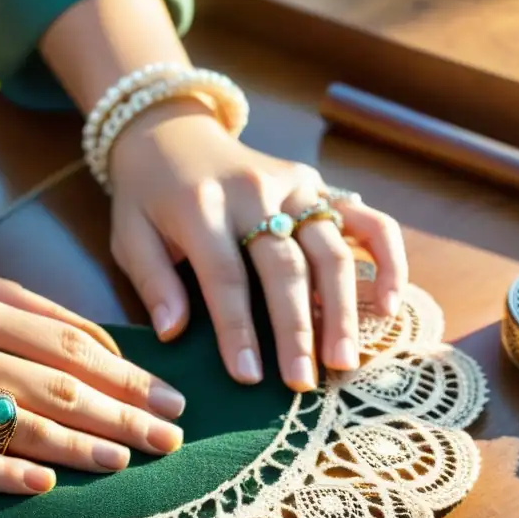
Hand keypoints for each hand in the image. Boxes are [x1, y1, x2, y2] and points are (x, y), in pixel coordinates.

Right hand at [0, 265, 184, 492]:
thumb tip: (69, 344)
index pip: (66, 333)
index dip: (123, 368)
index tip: (162, 394)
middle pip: (60, 376)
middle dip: (126, 408)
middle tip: (174, 434)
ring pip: (24, 418)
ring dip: (87, 444)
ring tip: (132, 463)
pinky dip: (10, 474)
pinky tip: (49, 487)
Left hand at [107, 100, 407, 390]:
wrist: (170, 133)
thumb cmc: (147, 197)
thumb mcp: (129, 234)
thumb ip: (152, 281)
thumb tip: (173, 332)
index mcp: (201, 207)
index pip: (227, 278)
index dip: (239, 331)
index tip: (248, 378)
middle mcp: (254, 193)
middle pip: (286, 268)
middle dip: (297, 331)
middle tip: (303, 383)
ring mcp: (293, 186)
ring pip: (332, 250)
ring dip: (343, 309)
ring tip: (344, 361)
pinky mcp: (318, 185)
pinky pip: (366, 221)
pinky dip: (388, 259)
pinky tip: (389, 304)